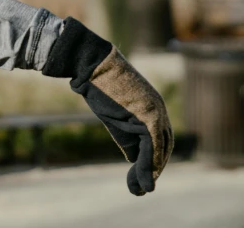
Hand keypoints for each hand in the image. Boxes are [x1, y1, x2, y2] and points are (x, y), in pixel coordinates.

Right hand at [42, 18, 172, 194]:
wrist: (90, 63)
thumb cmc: (97, 83)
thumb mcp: (113, 112)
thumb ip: (126, 131)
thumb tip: (133, 157)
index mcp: (152, 106)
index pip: (159, 138)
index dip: (152, 158)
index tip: (140, 174)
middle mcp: (159, 109)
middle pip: (163, 146)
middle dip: (152, 169)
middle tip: (141, 187)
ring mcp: (156, 113)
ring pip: (159, 151)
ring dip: (149, 173)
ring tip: (140, 189)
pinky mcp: (148, 118)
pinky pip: (152, 148)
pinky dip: (147, 167)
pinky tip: (142, 180)